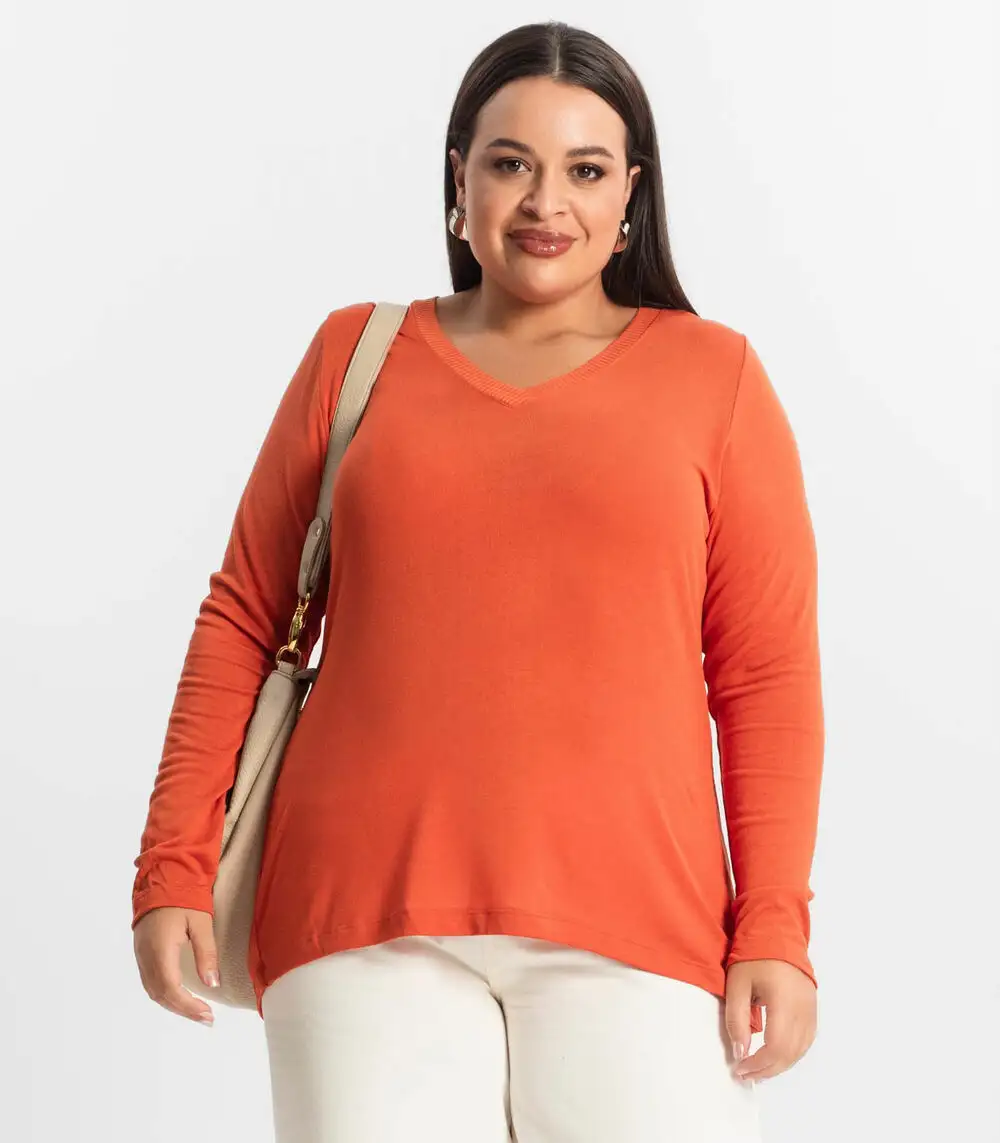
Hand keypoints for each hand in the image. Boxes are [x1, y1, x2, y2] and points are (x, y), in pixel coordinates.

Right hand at [133, 906, 219, 1025]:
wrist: (162, 878)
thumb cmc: (184, 898)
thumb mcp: (201, 923)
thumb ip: (206, 954)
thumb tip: (212, 984)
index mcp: (160, 950)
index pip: (171, 989)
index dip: (188, 1006)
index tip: (208, 1015)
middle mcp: (146, 957)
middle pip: (160, 994)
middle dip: (183, 1010)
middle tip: (206, 1018)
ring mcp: (140, 955)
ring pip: (153, 991)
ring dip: (173, 1004)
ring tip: (196, 1012)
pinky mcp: (141, 952)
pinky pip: (149, 982)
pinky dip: (164, 994)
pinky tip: (179, 997)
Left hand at [725, 958, 816, 1081]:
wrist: (776, 932)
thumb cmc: (753, 955)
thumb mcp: (737, 984)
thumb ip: (737, 1019)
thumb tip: (740, 1051)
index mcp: (784, 1000)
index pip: (776, 1046)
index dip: (759, 1063)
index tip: (740, 1067)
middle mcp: (803, 1008)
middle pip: (790, 1053)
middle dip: (767, 1069)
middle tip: (746, 1073)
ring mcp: (811, 1008)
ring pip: (800, 1050)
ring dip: (780, 1064)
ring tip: (758, 1069)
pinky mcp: (813, 1008)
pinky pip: (806, 1040)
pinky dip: (792, 1053)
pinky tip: (776, 1056)